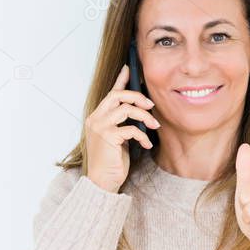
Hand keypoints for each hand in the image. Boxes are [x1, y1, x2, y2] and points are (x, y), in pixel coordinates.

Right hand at [85, 64, 160, 192]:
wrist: (102, 181)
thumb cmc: (112, 161)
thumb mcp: (119, 138)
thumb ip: (124, 123)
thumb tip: (141, 110)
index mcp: (97, 117)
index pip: (110, 93)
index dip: (121, 80)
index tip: (130, 68)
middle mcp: (95, 119)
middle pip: (117, 95)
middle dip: (137, 96)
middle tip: (151, 105)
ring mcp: (99, 127)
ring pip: (125, 109)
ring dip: (144, 116)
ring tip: (155, 126)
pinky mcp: (107, 137)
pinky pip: (130, 129)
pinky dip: (142, 135)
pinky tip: (147, 144)